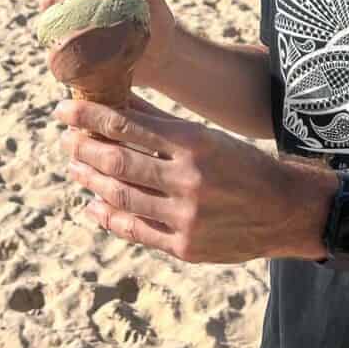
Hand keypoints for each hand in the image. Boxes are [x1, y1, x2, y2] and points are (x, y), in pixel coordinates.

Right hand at [37, 0, 175, 89]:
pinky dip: (59, 45)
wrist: (160, 56)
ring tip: (83, 24)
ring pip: (46, 17)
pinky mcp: (69, 52)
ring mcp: (69, 26)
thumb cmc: (153, 17)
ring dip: (56, 17)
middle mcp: (73, 1)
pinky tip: (79, 49)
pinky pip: (53, 47)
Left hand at [54, 96, 328, 263]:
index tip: (64, 111)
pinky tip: (95, 205)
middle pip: (120, 162)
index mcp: (195, 143)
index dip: (92, 117)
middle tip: (66, 141)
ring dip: (92, 182)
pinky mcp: (185, 247)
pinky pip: (137, 232)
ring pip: (123, 197)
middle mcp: (189, 179)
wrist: (284, 210)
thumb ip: (160, 122)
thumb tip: (118, 100)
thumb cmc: (240, 164)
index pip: (130, 126)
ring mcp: (186, 217)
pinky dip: (110, 218)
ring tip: (75, 169)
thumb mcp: (206, 135)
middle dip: (86, 150)